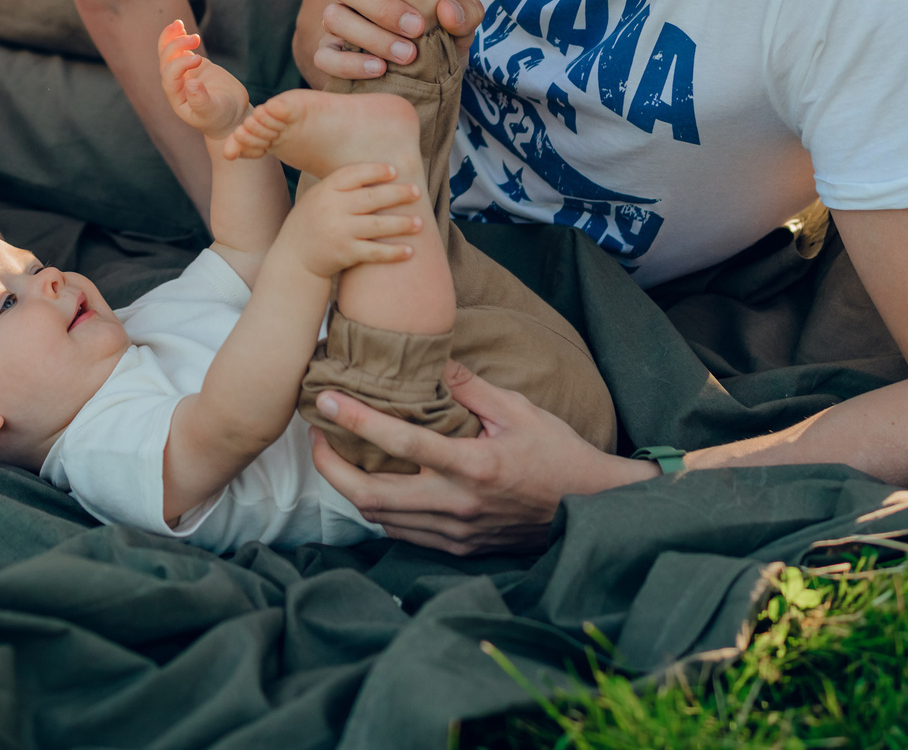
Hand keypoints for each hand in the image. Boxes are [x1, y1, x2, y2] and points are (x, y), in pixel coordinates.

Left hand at [158, 19, 250, 137]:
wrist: (231, 114)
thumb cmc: (221, 117)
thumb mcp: (213, 111)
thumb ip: (201, 100)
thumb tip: (191, 84)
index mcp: (177, 97)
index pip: (169, 77)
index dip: (179, 65)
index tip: (199, 59)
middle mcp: (176, 84)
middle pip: (166, 61)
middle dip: (176, 46)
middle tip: (196, 38)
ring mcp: (184, 73)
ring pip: (168, 52)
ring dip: (171, 37)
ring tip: (179, 24)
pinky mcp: (193, 64)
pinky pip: (180, 49)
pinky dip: (178, 37)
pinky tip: (180, 26)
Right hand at [273, 162, 424, 280]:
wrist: (294, 257)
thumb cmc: (312, 222)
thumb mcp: (318, 197)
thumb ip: (341, 186)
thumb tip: (375, 169)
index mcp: (325, 190)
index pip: (353, 174)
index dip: (375, 171)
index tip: (395, 171)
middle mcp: (332, 209)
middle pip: (371, 198)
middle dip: (398, 194)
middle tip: (417, 192)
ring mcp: (339, 232)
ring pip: (378, 226)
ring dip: (402, 224)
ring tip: (420, 223)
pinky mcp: (345, 253)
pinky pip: (375, 252)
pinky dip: (393, 252)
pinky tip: (409, 251)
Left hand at [308, 361, 649, 552]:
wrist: (590, 509)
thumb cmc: (558, 454)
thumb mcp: (518, 411)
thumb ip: (470, 387)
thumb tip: (433, 359)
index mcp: (473, 466)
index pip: (400, 443)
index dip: (357, 422)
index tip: (327, 402)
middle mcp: (457, 505)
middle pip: (371, 497)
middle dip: (331, 469)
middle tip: (317, 438)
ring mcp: (456, 532)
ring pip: (381, 519)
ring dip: (352, 489)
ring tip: (338, 456)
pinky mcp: (458, 548)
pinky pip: (404, 532)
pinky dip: (380, 508)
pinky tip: (376, 482)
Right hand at [309, 0, 482, 81]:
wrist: (438, 67)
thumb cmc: (444, 30)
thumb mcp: (464, 17)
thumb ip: (466, 10)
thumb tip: (446, 11)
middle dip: (381, 7)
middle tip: (418, 27)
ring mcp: (340, 21)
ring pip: (334, 17)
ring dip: (371, 36)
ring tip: (408, 54)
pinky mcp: (332, 54)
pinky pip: (324, 56)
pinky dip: (349, 63)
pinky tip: (378, 68)